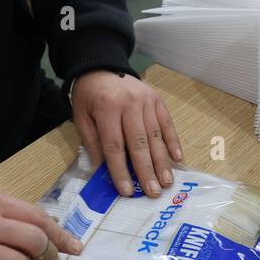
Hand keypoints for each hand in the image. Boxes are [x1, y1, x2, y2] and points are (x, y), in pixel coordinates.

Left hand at [71, 69, 183, 197]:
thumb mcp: (81, 117)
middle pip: (139, 143)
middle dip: (146, 170)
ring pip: (155, 136)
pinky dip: (173, 142)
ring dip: (162, 161)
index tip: (126, 191)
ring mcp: (146, 101)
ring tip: (166, 182)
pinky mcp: (157, 100)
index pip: (115, 146)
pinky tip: (178, 159)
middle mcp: (130, 105)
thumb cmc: (89, 96)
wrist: (102, 67)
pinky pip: (167, 123)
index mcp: (107, 109)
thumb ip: (92, 143)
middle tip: (153, 192)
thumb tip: (101, 172)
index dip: (120, 170)